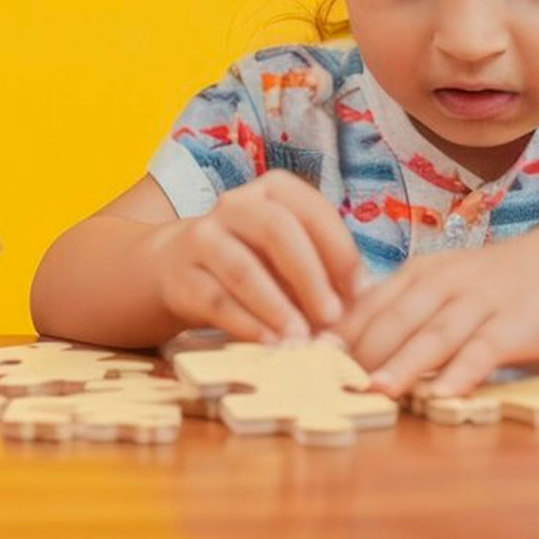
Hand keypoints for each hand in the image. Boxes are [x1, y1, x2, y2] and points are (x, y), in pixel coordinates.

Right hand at [148, 171, 362, 342]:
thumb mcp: (286, 252)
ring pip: (243, 268)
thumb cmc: (252, 259)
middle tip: (332, 316)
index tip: (359, 291)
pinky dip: (247, 325)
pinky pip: (216, 300)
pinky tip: (269, 345)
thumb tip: (361, 299)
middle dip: (309, 276)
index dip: (340, 250)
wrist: (176, 266)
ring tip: (302, 339)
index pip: (311, 210)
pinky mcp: (181, 275)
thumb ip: (321, 267)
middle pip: (276, 230)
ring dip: (278, 307)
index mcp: (271, 192)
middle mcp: (235, 206)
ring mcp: (202, 237)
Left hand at [337, 231, 538, 397]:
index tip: (305, 360)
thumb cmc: (485, 286)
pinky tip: (442, 395)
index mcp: (415, 274)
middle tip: (330, 381)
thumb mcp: (437, 286)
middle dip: (361, 351)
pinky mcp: (514, 324)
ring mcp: (479, 302)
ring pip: (435, 334)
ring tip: (377, 390)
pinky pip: (484, 350)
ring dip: (404, 364)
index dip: (337, 333)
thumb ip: (398, 311)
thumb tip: (342, 345)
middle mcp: (442, 283)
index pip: (368, 305)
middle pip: (395, 319)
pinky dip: (462, 373)